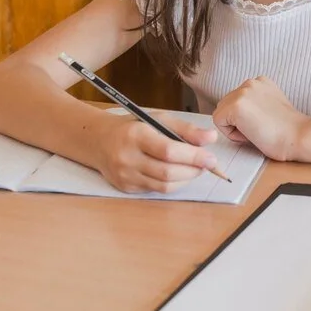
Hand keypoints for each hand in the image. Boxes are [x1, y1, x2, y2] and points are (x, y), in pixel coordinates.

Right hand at [92, 113, 219, 193]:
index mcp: (136, 135)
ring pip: (163, 185)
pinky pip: (155, 190)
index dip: (193, 157)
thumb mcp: (159, 119)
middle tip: (207, 164)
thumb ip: (186, 129)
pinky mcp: (126, 187)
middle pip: (167, 172)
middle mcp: (128, 157)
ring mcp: (125, 175)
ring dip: (185, 179)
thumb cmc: (134, 127)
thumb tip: (211, 138)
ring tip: (195, 169)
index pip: (169, 151)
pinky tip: (177, 174)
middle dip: (193, 170)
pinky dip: (172, 184)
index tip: (211, 158)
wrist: (100, 141)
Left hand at [213, 76, 307, 161]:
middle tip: (259, 128)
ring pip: (221, 114)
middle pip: (225, 105)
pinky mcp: (235, 106)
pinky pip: (219, 122)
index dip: (245, 117)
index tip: (263, 122)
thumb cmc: (287, 130)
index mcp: (260, 81)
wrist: (297, 137)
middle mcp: (250, 82)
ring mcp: (242, 92)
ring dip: (234, 126)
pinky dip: (231, 133)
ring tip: (256, 130)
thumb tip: (239, 113)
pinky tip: (251, 133)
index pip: (236, 100)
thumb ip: (255, 102)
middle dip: (237, 120)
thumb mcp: (272, 105)